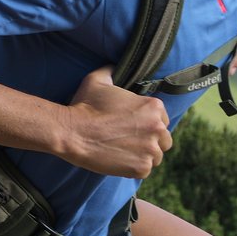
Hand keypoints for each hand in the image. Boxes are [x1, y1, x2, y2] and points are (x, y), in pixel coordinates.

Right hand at [55, 70, 172, 179]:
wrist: (72, 132)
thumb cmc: (84, 105)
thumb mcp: (97, 80)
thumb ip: (110, 70)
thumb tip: (113, 65)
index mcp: (153, 107)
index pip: (163, 120)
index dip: (149, 124)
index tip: (134, 127)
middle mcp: (157, 128)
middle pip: (164, 139)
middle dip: (150, 141)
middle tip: (130, 141)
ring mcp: (151, 149)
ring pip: (156, 156)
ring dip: (144, 155)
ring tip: (125, 152)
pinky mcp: (141, 167)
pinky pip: (145, 170)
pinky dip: (134, 167)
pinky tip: (120, 161)